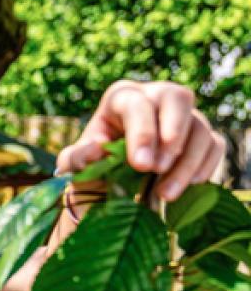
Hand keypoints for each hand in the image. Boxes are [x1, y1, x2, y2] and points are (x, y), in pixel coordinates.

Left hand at [57, 80, 225, 200]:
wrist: (108, 183)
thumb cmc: (91, 165)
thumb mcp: (75, 164)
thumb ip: (76, 158)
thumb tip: (95, 150)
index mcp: (121, 97)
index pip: (138, 105)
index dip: (142, 133)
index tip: (140, 165)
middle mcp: (156, 97)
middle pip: (178, 98)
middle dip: (171, 136)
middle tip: (157, 170)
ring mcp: (182, 116)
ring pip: (200, 126)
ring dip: (187, 162)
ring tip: (166, 194)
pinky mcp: (200, 136)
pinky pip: (215, 144)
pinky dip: (205, 164)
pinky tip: (190, 185)